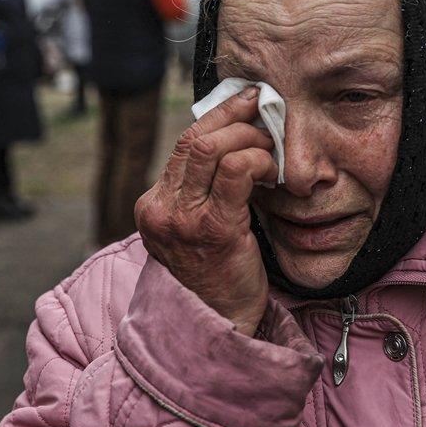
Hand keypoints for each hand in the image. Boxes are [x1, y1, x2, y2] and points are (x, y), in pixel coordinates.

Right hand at [135, 87, 277, 335]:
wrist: (218, 326)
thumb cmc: (217, 275)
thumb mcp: (197, 228)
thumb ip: (203, 191)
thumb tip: (237, 139)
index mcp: (153, 205)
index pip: (184, 143)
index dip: (219, 116)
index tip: (247, 100)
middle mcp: (161, 209)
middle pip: (194, 138)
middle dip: (235, 117)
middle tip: (266, 114)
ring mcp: (182, 220)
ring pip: (211, 148)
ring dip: (249, 138)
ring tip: (271, 147)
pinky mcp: (213, 230)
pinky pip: (235, 172)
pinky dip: (257, 160)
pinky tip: (272, 171)